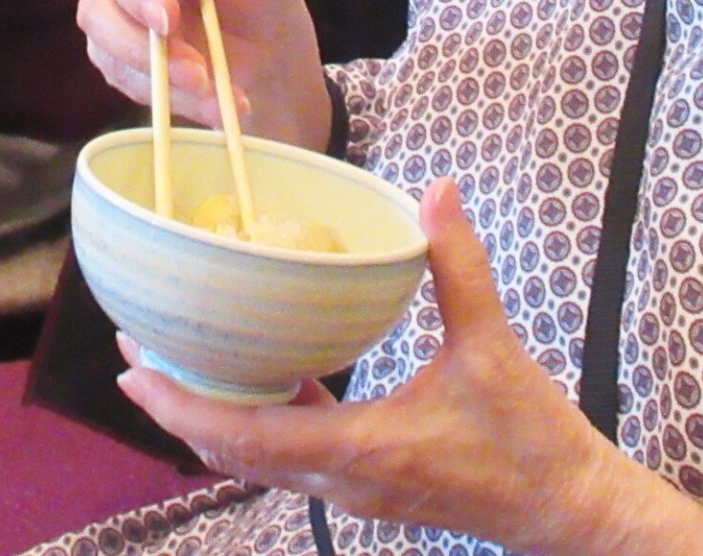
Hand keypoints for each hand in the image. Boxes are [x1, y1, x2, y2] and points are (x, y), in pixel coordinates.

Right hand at [77, 0, 327, 149]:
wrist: (262, 38)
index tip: (167, 20)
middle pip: (98, 8)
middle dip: (145, 46)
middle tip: (196, 72)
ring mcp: (108, 14)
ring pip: (109, 52)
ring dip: (164, 80)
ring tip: (216, 91)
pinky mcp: (115, 58)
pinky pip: (131, 85)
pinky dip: (175, 100)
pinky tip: (213, 104)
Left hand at [119, 181, 702, 555]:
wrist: (569, 512)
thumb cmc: (532, 441)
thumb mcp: (494, 347)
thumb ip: (458, 266)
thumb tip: (436, 191)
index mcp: (359, 452)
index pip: (244, 438)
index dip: (181, 407)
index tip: (134, 373)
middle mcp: (341, 481)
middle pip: (232, 452)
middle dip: (177, 404)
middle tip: (133, 353)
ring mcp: (352, 488)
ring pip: (258, 459)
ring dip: (212, 414)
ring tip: (178, 361)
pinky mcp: (369, 482)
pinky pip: (294, 453)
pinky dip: (262, 417)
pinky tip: (266, 372)